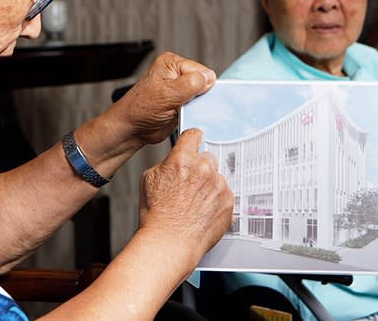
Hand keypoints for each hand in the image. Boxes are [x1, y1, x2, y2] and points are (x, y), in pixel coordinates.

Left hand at [111, 52, 215, 145]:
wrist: (132, 129)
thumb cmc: (140, 109)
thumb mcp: (167, 93)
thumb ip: (191, 83)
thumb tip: (208, 78)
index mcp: (171, 63)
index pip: (201, 70)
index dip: (200, 85)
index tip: (190, 96)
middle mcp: (176, 73)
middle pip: (204, 82)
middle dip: (198, 96)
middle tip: (183, 104)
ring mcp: (179, 88)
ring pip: (203, 95)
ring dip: (197, 105)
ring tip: (181, 110)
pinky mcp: (181, 102)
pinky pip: (198, 106)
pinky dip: (195, 112)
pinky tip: (183, 115)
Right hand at [138, 129, 233, 264]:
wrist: (169, 243)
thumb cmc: (156, 216)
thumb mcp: (148, 180)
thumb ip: (166, 163)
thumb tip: (174, 160)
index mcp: (182, 159)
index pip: (194, 135)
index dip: (193, 139)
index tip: (195, 141)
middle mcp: (203, 169)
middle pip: (206, 157)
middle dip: (199, 167)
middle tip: (189, 184)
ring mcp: (218, 185)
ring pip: (216, 177)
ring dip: (208, 185)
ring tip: (193, 203)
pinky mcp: (228, 201)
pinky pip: (224, 193)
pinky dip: (216, 200)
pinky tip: (202, 211)